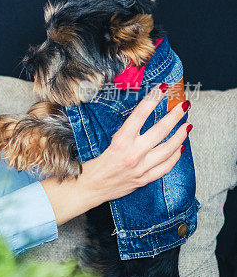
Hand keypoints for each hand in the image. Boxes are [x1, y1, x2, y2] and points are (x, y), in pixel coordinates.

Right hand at [40, 86, 190, 224]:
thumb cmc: (95, 164)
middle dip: (175, 116)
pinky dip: (175, 157)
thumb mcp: (107, 142)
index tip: (162, 88)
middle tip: (184, 105)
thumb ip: (126, 133)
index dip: (152, 100)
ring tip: (187, 125)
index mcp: (120, 142)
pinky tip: (179, 148)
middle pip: (160, 131)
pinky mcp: (144, 179)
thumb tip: (142, 117)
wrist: (90, 188)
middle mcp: (132, 154)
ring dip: (180, 136)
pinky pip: (165, 167)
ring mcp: (140, 168)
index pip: (140, 115)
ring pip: (168, 149)